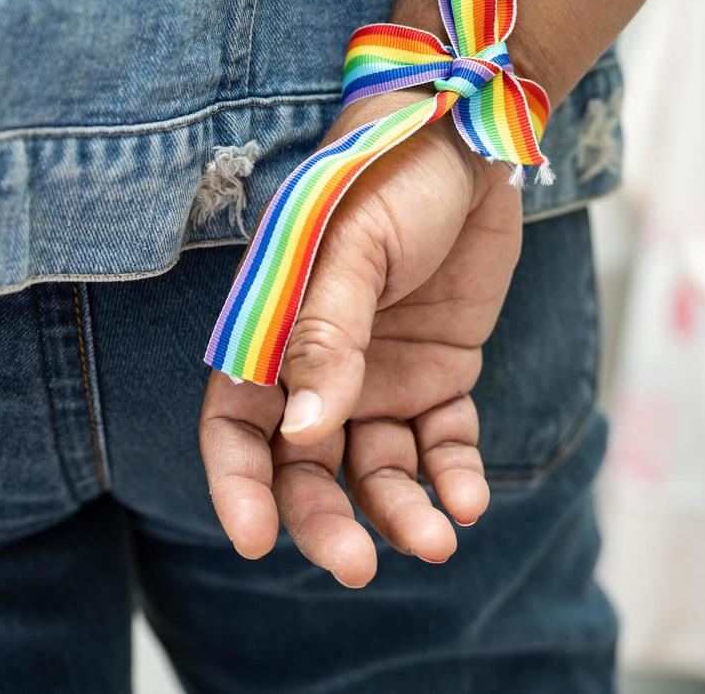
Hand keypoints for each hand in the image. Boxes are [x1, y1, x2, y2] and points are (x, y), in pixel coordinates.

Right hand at [199, 90, 519, 585]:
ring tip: (436, 539)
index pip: (235, 425)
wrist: (469, 137)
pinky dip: (453, 477)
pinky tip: (467, 500)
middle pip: (304, 467)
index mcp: (272, 335)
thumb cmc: (387, 176)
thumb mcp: (350, 248)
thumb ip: (326, 336)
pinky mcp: (439, 375)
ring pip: (376, 469)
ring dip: (398, 511)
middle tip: (357, 566)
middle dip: (325, 520)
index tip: (253, 539)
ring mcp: (378, 376)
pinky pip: (441, 443)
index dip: (236, 485)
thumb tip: (303, 431)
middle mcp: (317, 369)